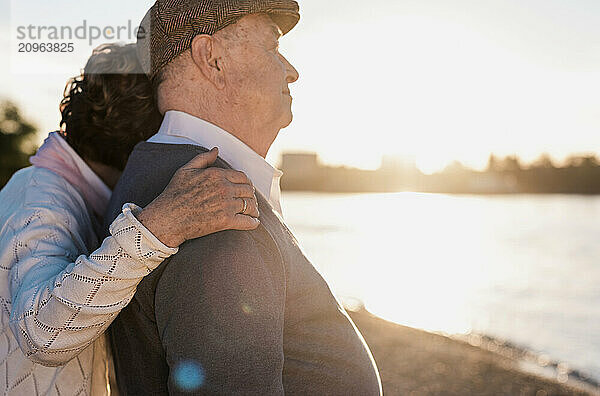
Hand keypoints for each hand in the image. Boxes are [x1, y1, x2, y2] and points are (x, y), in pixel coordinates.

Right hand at [136, 148, 259, 247]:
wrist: (167, 219)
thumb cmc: (174, 194)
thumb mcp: (185, 170)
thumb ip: (203, 159)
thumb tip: (216, 149)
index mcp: (217, 174)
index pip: (242, 177)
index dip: (247, 183)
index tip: (246, 189)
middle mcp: (224, 188)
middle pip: (249, 191)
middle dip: (251, 196)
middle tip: (250, 202)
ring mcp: (226, 205)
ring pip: (250, 205)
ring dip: (254, 209)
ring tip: (253, 213)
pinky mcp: (226, 221)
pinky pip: (248, 221)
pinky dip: (253, 222)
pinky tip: (253, 222)